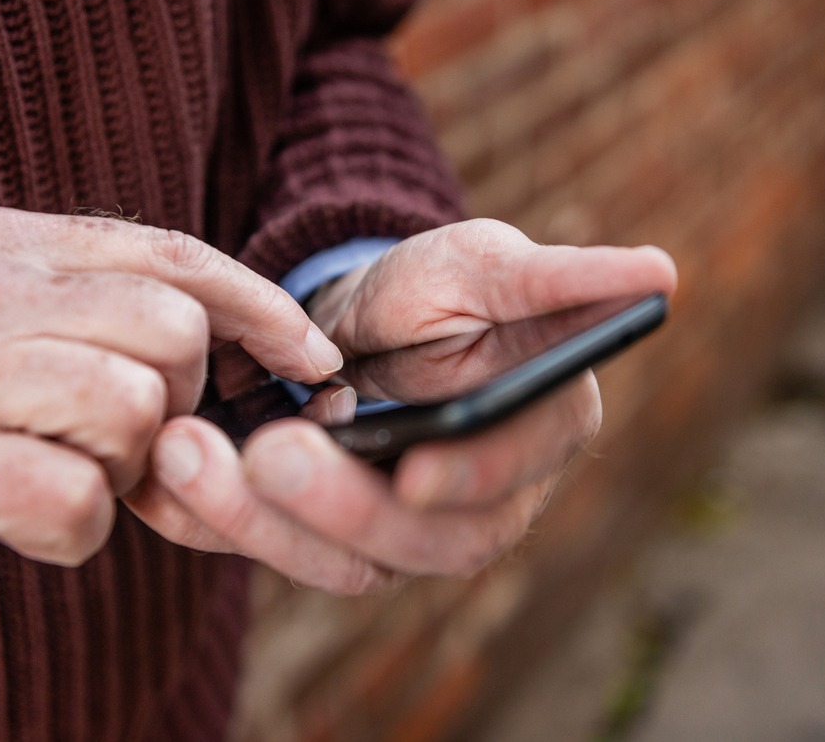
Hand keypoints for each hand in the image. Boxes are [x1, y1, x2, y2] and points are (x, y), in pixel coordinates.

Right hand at [0, 207, 341, 619]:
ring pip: (133, 411)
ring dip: (115, 472)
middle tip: (114, 444)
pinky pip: (74, 497)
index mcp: (11, 244)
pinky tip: (12, 520)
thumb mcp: (7, 332)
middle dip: (174, 405)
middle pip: (171, 332)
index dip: (262, 309)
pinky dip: (69, 531)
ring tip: (48, 475)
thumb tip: (248, 347)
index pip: (175, 255)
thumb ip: (105, 321)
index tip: (315, 360)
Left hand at [126, 219, 675, 592]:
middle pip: (419, 541)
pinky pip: (271, 547)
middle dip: (340, 506)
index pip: (512, 477)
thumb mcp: (492, 264)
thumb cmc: (442, 288)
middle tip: (270, 452)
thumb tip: (660, 271)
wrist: (362, 318)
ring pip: (337, 560)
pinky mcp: (321, 535)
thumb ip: (561, 278)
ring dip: (258, 520)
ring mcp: (394, 530)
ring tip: (187, 454)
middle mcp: (473, 504)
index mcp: (534, 439)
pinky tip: (164, 480)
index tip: (415, 467)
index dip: (470, 480)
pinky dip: (213, 521)